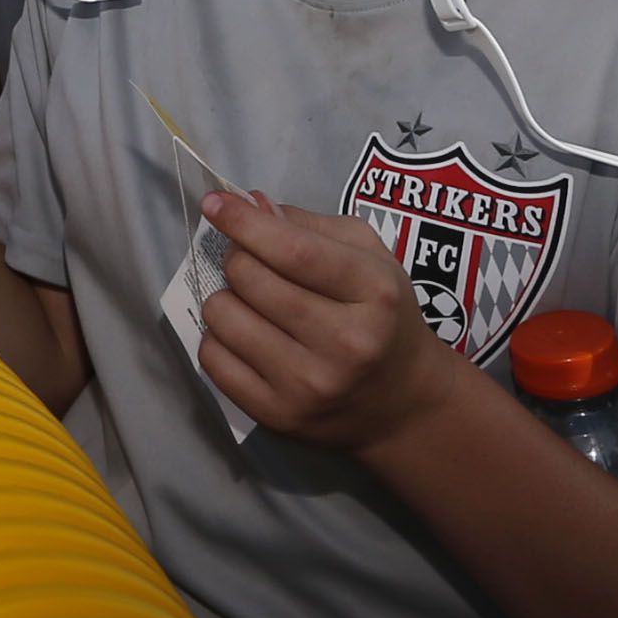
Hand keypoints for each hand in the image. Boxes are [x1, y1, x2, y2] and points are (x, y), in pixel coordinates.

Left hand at [192, 192, 460, 452]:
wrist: (404, 403)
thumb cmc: (383, 316)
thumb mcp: (369, 258)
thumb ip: (310, 226)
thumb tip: (249, 204)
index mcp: (373, 292)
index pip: (293, 251)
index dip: (244, 223)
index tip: (214, 203)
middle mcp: (345, 342)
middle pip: (249, 279)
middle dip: (238, 259)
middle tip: (252, 264)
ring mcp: (310, 384)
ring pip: (223, 316)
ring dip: (226, 299)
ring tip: (251, 304)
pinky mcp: (279, 415)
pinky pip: (212, 359)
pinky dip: (217, 339)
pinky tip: (246, 337)